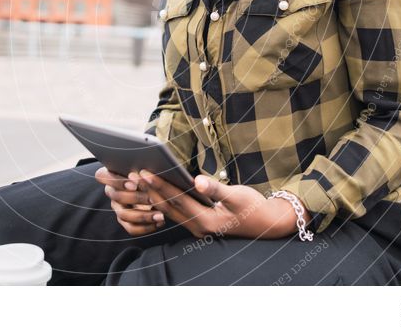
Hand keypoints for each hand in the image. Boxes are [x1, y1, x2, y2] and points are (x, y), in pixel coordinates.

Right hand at [94, 166, 165, 236]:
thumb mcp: (145, 166)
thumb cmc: (149, 171)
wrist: (155, 186)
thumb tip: (149, 173)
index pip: (102, 176)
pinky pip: (132, 228)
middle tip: (153, 199)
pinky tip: (159, 222)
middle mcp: (111, 191)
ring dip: (144, 216)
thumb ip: (143, 168)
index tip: (134, 185)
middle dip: (136, 198)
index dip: (117, 182)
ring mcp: (117, 207)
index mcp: (110, 174)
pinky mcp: (125, 221)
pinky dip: (146, 227)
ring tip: (160, 215)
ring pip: (124, 215)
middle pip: (117, 197)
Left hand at [137, 169, 305, 239]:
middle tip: (134, 174)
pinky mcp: (200, 224)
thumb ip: (216, 189)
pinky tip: (156, 190)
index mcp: (206, 220)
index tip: (145, 172)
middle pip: (168, 207)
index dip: (160, 185)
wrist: (266, 224)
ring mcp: (198, 228)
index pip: (177, 200)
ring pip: (170, 211)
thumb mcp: (238, 196)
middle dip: (151, 190)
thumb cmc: (254, 207)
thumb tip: (197, 181)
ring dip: (155, 196)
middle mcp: (199, 227)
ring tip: (140, 181)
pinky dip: (165, 201)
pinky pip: (177, 213)